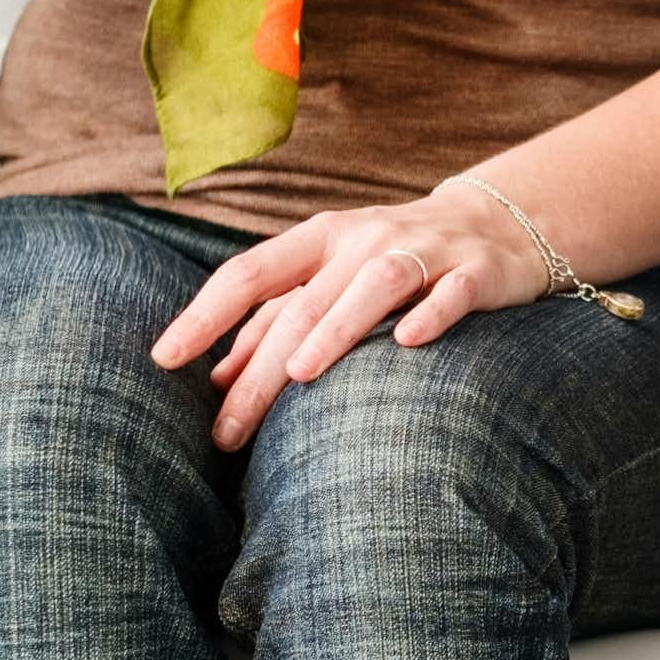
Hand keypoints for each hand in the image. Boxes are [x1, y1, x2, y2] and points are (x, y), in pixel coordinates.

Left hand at [148, 179, 545, 451]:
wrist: (497, 227)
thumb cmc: (397, 261)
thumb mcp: (334, 278)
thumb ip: (279, 318)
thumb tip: (217, 377)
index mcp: (319, 240)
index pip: (249, 274)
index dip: (204, 316)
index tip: (163, 359)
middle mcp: (364, 240)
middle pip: (302, 303)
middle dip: (260, 370)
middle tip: (228, 432)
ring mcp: (424, 252)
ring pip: (373, 287)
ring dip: (335, 329)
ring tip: (299, 374)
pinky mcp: (477, 273)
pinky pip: (451, 294)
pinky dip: (431, 316)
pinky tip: (407, 344)